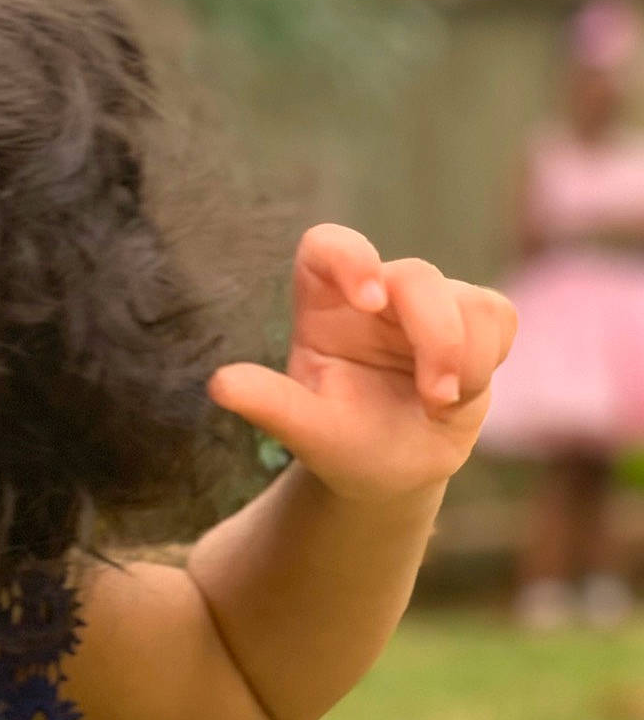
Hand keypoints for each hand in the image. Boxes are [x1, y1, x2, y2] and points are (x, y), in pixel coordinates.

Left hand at [208, 223, 517, 503]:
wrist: (391, 473)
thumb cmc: (342, 446)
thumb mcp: (307, 432)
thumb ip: (271, 405)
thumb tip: (221, 385)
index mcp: (322, 308)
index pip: (328, 246)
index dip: (350, 256)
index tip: (368, 298)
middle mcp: (375, 296)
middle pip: (416, 275)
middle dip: (436, 332)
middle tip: (435, 396)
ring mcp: (426, 306)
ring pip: (467, 298)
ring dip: (465, 357)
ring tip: (438, 406)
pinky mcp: (472, 323)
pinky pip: (498, 317)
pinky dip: (485, 359)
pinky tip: (458, 396)